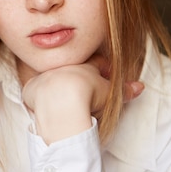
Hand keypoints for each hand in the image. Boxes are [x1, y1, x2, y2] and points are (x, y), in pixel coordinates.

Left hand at [22, 55, 142, 143]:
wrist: (61, 101)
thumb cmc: (88, 96)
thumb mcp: (111, 94)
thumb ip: (125, 90)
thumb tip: (140, 86)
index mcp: (82, 66)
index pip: (94, 63)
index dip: (101, 71)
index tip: (105, 78)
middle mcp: (62, 67)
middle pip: (71, 70)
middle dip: (77, 79)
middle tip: (83, 94)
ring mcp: (44, 76)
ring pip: (51, 79)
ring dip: (56, 88)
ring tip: (62, 103)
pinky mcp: (30, 88)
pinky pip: (35, 92)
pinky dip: (39, 99)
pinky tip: (43, 108)